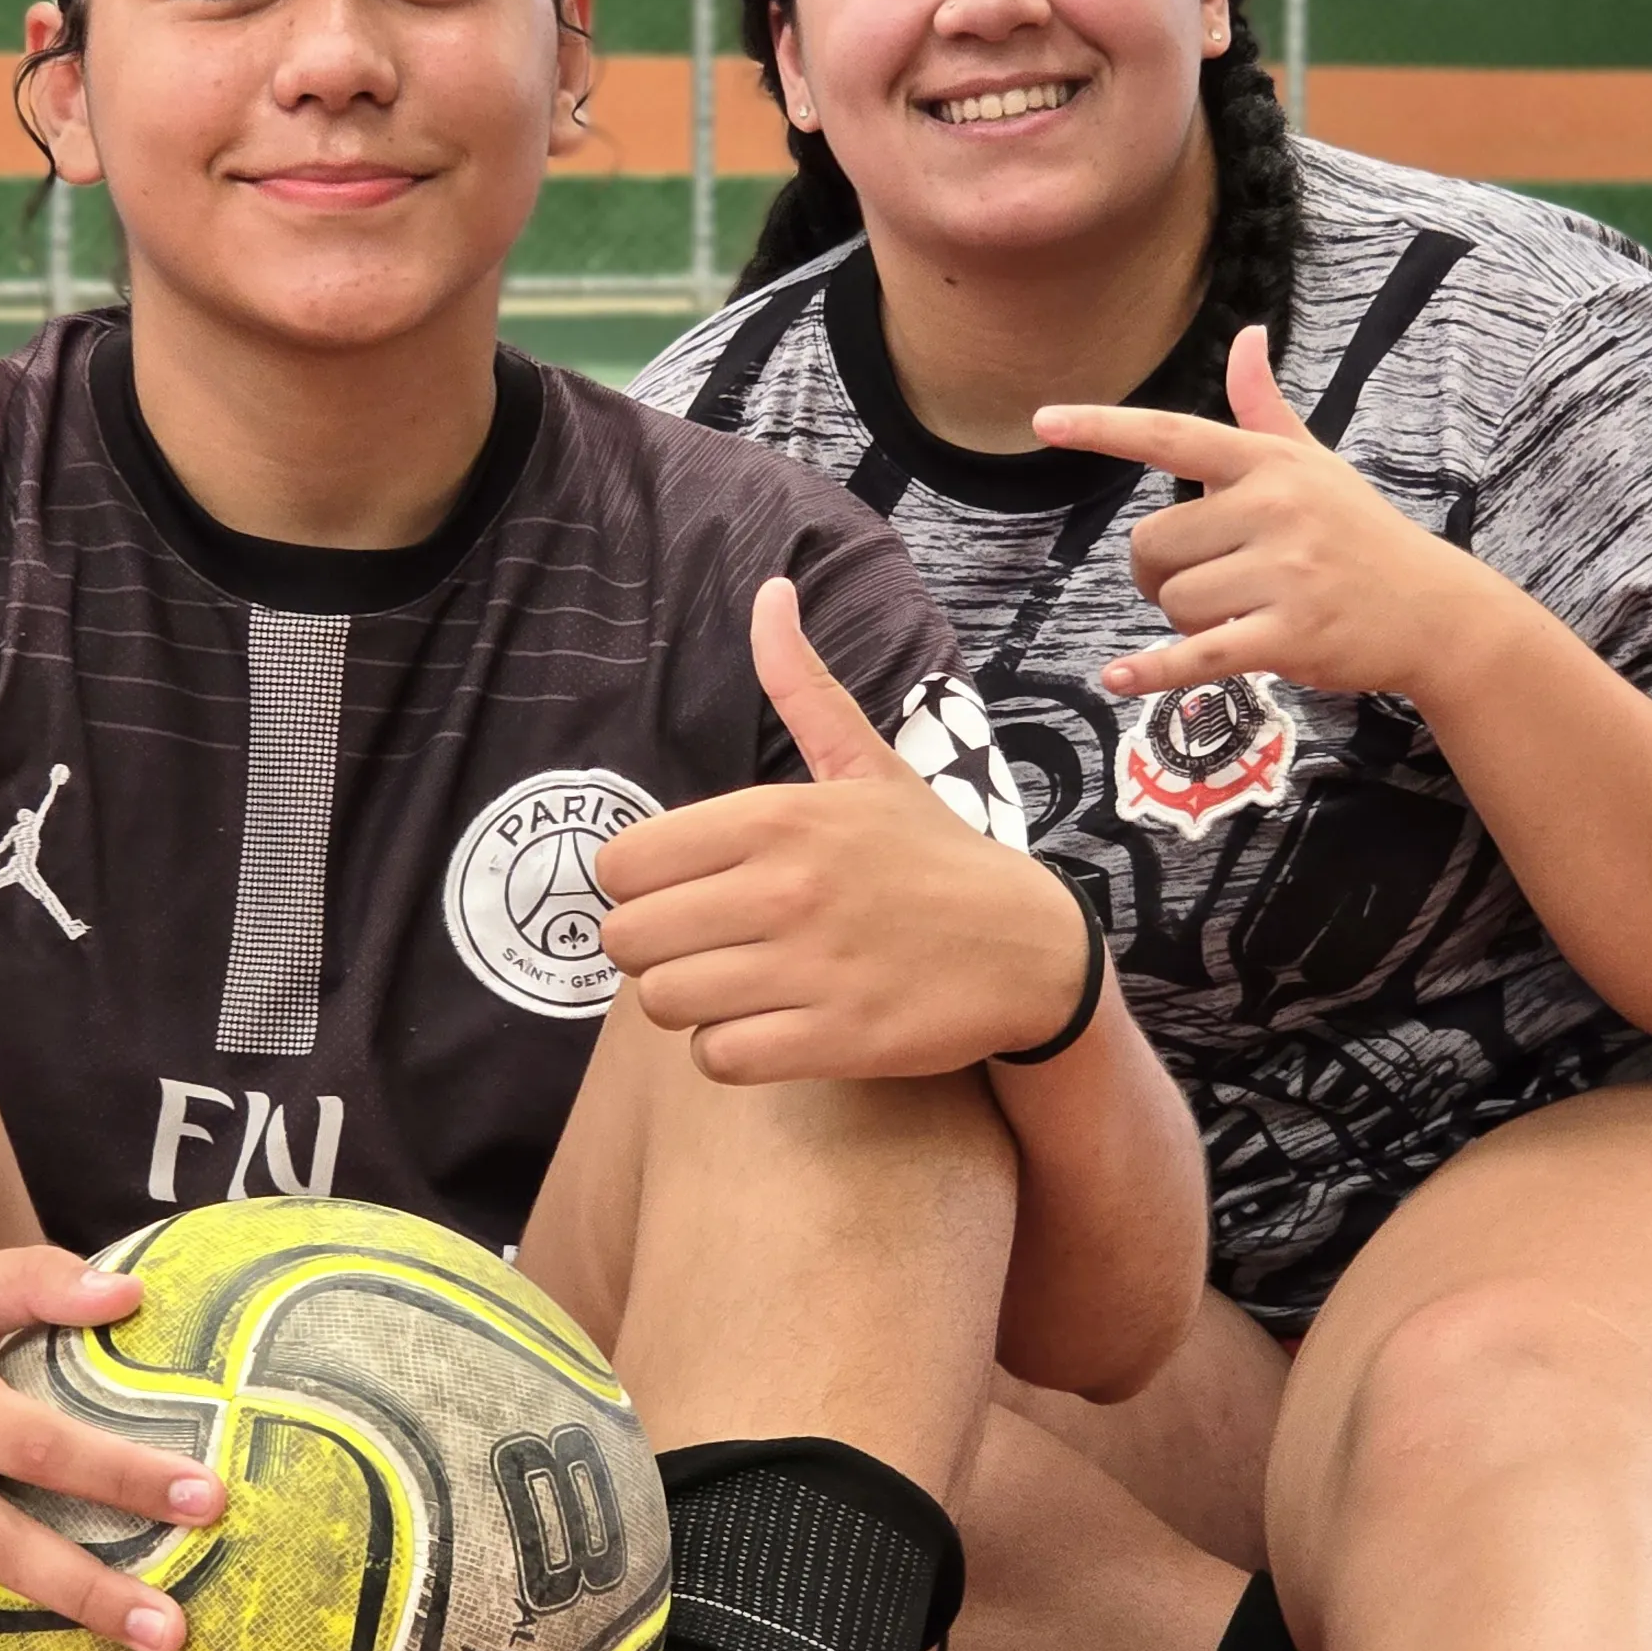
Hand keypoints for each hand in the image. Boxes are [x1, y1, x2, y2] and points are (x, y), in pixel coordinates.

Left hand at [596, 577, 1088, 1081]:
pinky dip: (727, 1051)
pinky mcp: (831, 1039)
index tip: (679, 891)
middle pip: (626, 940)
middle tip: (703, 944)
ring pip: (663, 1002)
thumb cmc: (931, 856)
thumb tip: (770, 591)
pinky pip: (716, 1059)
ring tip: (734, 984)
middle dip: (653, 949)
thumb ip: (801, 687)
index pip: (622, 863)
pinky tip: (764, 1027)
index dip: (637, 886)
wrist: (1029, 948)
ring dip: (688, 1002)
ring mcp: (807, 968)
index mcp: (777, 816)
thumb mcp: (868, 764)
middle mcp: (783, 888)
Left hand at [1036, 325, 1511, 705]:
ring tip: (1233, 615)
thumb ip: (1264, 408)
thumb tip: (1245, 337)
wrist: (1434, 610)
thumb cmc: (1360, 533)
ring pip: (1173, 600)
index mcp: (1269, 463)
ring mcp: (1284, 573)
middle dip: (1161, 572)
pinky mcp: (1289, 635)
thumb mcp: (1314, 463)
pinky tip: (1117, 678)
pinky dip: (1153, 671)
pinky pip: (1197, 653)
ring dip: (1184, 620)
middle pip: (1155, 543)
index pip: (1173, 436)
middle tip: (1206, 583)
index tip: (1043, 421)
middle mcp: (1275, 508)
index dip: (1104, 428)